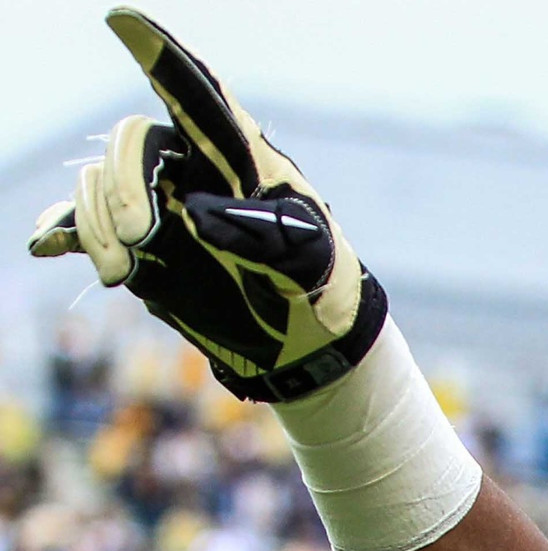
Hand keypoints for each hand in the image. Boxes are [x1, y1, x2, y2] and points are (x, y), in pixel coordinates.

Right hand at [26, 8, 387, 401]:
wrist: (304, 342)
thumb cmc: (319, 288)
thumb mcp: (310, 265)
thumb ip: (264, 237)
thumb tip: (198, 214)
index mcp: (242, 160)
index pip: (198, 95)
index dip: (160, 54)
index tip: (121, 20)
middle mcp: (194, 173)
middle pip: (132, 143)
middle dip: (123, 182)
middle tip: (140, 235)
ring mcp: (162, 207)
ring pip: (100, 184)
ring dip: (96, 223)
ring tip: (122, 271)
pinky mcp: (139, 246)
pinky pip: (84, 224)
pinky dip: (64, 231)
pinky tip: (47, 245)